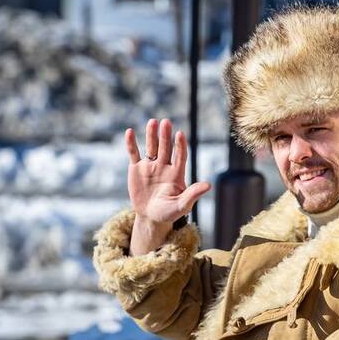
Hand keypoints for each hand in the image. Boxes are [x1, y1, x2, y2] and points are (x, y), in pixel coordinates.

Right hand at [125, 118, 210, 255]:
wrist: (150, 217)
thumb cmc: (169, 213)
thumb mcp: (182, 206)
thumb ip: (193, 194)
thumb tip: (209, 185)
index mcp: (177, 173)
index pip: (180, 156)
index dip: (180, 146)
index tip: (180, 134)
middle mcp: (164, 166)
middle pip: (165, 148)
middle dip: (165, 136)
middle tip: (166, 123)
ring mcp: (150, 166)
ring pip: (151, 147)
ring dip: (151, 135)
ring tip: (152, 122)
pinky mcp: (136, 169)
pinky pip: (133, 154)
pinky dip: (131, 144)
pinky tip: (129, 132)